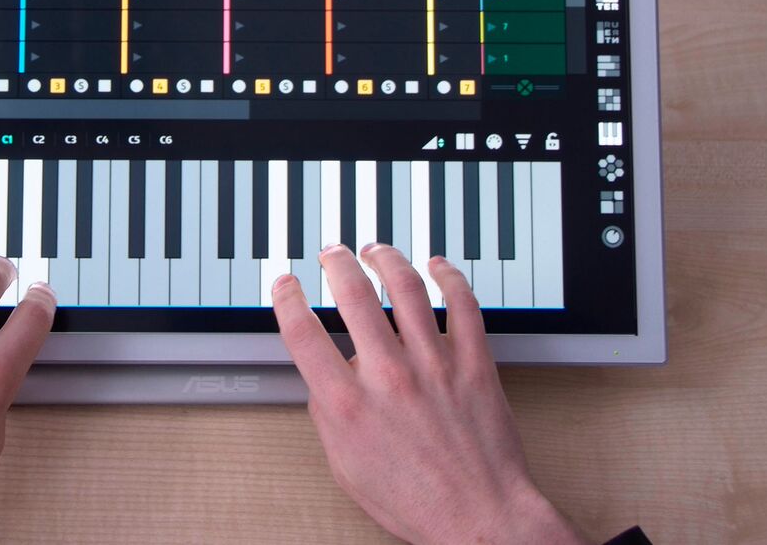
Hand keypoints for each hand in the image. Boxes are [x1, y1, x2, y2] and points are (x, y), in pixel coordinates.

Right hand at [272, 244, 589, 544]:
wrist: (481, 518)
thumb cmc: (417, 503)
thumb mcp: (347, 469)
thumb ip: (329, 419)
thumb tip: (323, 382)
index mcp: (349, 405)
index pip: (303, 332)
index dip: (286, 299)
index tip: (285, 285)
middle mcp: (388, 376)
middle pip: (352, 294)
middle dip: (334, 263)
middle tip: (331, 254)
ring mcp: (434, 365)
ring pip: (406, 287)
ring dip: (386, 259)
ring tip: (376, 250)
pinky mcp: (474, 363)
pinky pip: (463, 304)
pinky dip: (450, 277)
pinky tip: (438, 266)